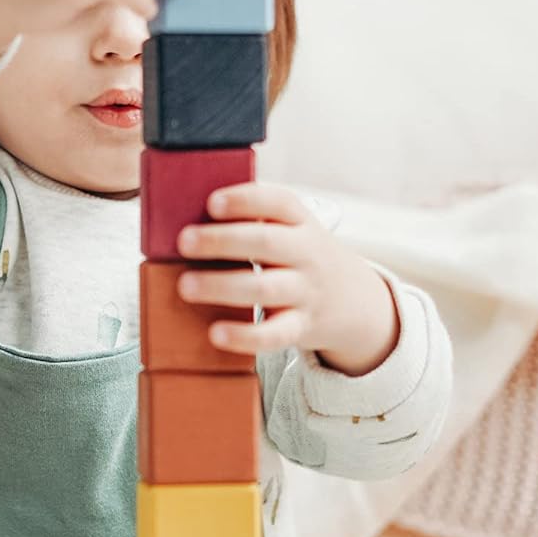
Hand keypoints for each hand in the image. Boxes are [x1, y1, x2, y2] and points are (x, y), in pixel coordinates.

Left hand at [175, 183, 399, 375]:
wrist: (354, 300)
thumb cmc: (303, 259)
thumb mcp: (293, 231)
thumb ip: (254, 222)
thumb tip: (190, 219)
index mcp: (301, 223)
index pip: (278, 202)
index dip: (245, 200)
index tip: (212, 202)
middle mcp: (307, 253)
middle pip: (266, 242)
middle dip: (222, 240)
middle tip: (184, 241)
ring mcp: (306, 291)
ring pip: (265, 287)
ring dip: (222, 286)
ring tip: (185, 286)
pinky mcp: (301, 327)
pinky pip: (274, 334)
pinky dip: (245, 336)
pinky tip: (216, 333)